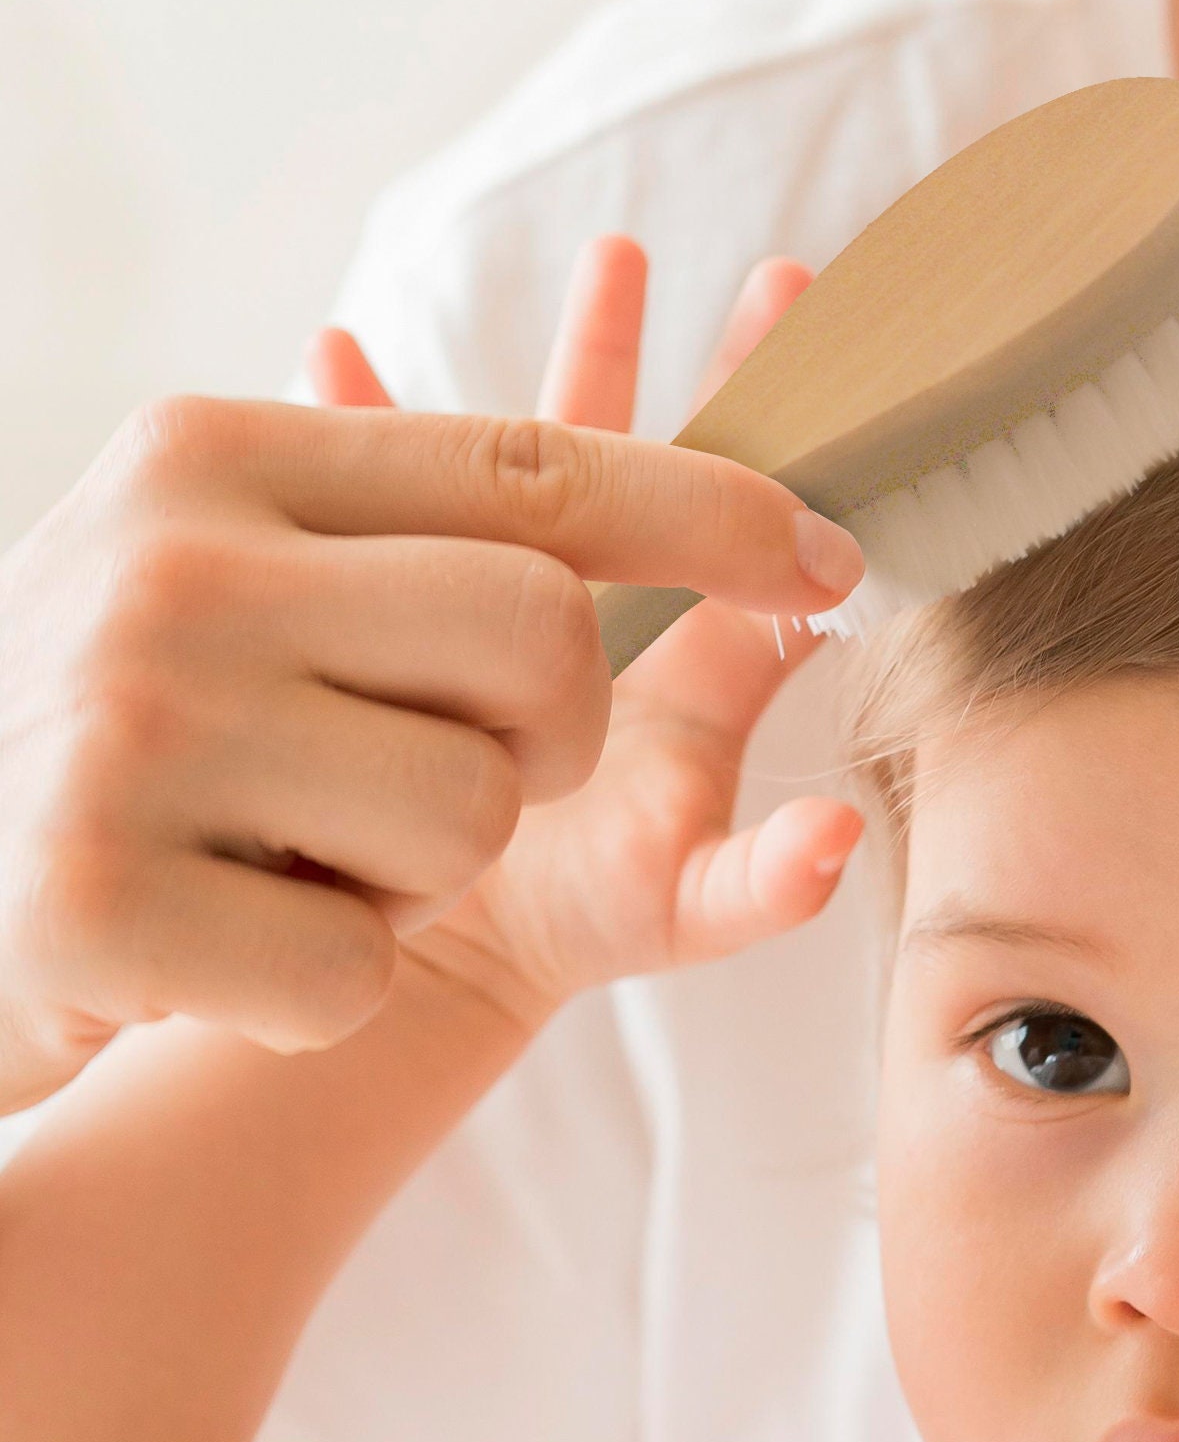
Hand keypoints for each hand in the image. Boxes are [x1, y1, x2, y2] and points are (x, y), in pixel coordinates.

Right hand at [0, 277, 860, 1113]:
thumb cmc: (127, 738)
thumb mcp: (233, 577)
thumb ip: (415, 528)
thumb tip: (701, 533)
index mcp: (217, 458)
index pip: (535, 463)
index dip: (712, 505)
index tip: (826, 550)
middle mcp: (168, 571)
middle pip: (545, 641)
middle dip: (548, 732)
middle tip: (449, 764)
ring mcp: (121, 733)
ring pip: (470, 818)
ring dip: (415, 873)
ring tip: (288, 851)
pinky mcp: (90, 904)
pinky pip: (356, 966)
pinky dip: (321, 983)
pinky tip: (218, 947)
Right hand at [339, 243, 865, 1029]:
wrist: (443, 937)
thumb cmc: (570, 923)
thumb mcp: (675, 911)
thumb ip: (759, 883)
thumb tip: (839, 842)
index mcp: (704, 651)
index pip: (773, 533)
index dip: (810, 444)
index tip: (847, 344)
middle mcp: (626, 602)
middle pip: (674, 459)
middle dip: (712, 364)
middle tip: (766, 269)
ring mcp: (518, 586)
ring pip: (551, 447)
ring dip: (591, 349)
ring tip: (619, 251)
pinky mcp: (406, 595)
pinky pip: (388, 488)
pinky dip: (370, 416)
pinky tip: (336, 346)